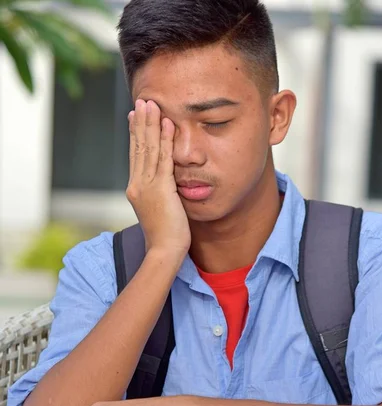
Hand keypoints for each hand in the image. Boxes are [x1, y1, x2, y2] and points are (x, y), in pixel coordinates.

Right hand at [127, 99, 190, 256]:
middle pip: (138, 147)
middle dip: (141, 122)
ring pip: (148, 149)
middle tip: (142, 101)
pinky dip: (165, 140)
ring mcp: (147, 186)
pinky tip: (168, 124)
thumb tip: (165, 184)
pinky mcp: (160, 189)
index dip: (136, 134)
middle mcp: (137, 184)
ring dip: (151, 124)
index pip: (135, 155)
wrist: (164, 250)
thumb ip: (159, 193)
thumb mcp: (158, 210)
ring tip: (153, 104)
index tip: (136, 115)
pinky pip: (163, 159)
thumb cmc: (165, 236)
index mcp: (136, 189)